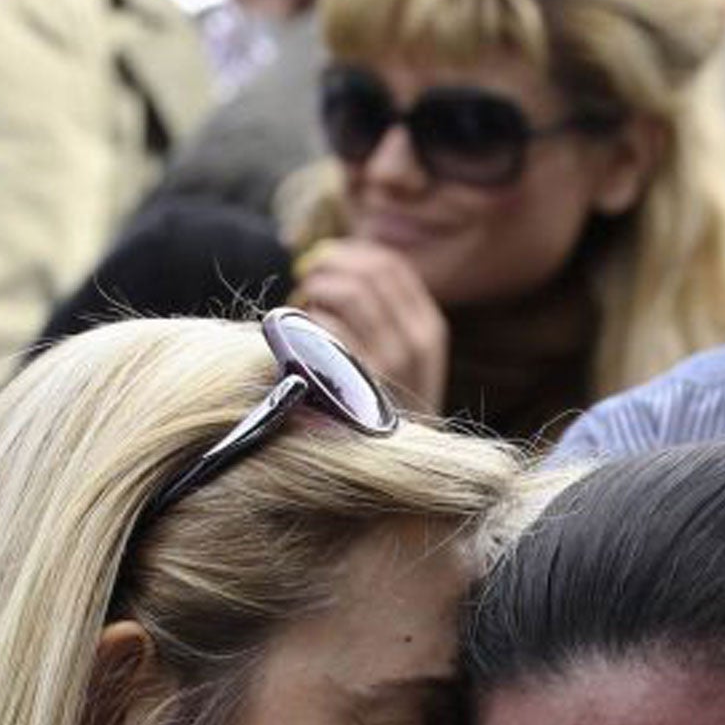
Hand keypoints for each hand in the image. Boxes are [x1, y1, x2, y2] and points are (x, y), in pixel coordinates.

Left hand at [289, 239, 448, 412]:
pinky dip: (303, 324)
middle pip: (368, 271)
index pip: (391, 265)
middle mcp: (416, 341)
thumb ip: (383, 316)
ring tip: (301, 310)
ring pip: (346, 292)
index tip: (326, 261)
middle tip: (305, 280)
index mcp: (430, 329)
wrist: (398, 472)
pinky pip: (324, 329)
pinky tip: (295, 340)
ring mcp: (389, 363)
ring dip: (314, 291)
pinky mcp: (356, 383)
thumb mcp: (405, 362)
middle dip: (328, 266)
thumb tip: (336, 260)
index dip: (352, 253)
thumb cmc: (383, 411)